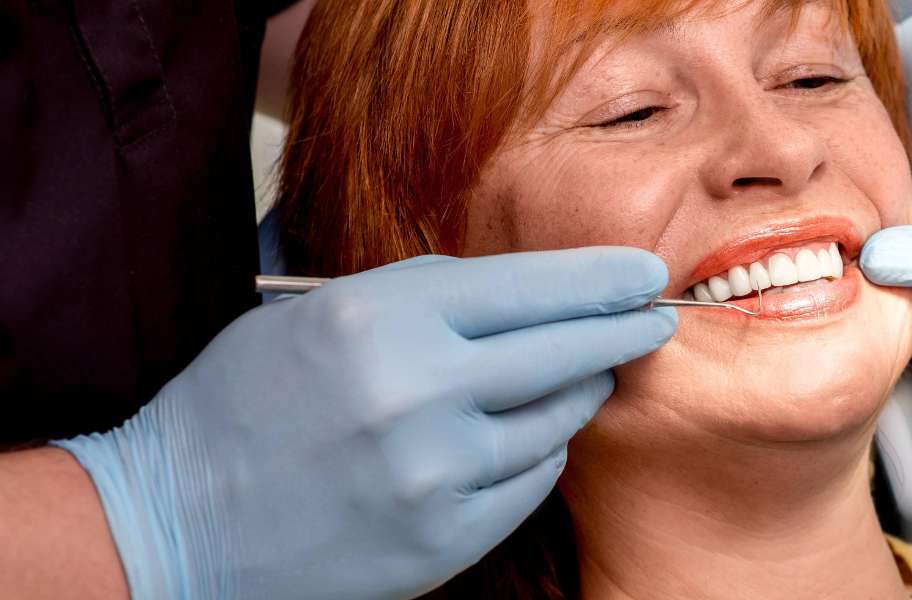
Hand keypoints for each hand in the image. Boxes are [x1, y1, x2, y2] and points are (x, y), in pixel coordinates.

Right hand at [54, 247, 675, 599]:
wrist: (168, 525)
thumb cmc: (240, 406)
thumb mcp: (313, 316)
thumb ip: (418, 297)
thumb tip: (523, 290)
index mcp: (379, 318)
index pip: (530, 287)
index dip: (600, 279)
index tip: (644, 272)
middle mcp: (417, 391)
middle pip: (566, 351)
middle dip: (622, 331)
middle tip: (656, 320)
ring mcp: (435, 472)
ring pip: (556, 420)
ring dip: (578, 394)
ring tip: (582, 377)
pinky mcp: (443, 538)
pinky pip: (530, 481)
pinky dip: (536, 455)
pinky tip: (523, 440)